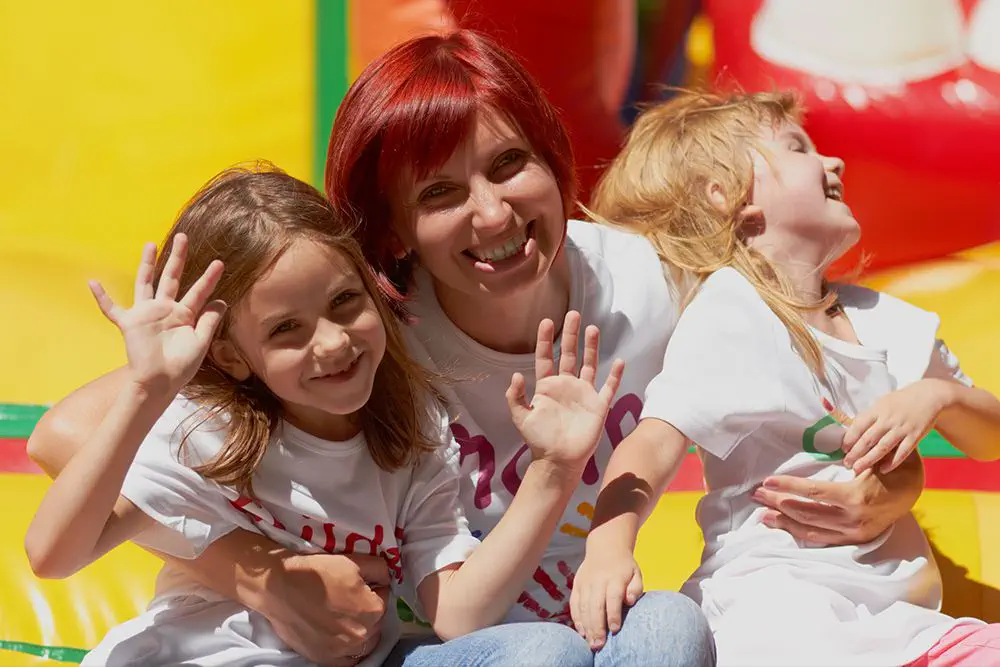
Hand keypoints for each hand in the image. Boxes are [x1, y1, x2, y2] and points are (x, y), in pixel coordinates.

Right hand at [90, 234, 224, 395]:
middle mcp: (165, 310)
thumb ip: (209, 320)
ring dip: (147, 264)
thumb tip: (221, 300)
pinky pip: (112, 309)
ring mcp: (146, 314)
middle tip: (183, 237)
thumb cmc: (182, 366)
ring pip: (146, 283)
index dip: (208, 278)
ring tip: (150, 243)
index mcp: (184, 315)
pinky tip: (92, 282)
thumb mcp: (201, 341)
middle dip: (178, 257)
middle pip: (172, 278)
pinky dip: (101, 297)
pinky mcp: (129, 323)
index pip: (198, 292)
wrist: (160, 382)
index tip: (220, 263)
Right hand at [263, 553, 390, 665]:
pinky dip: (347, 650)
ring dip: (359, 628)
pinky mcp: (325, 658)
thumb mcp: (354, 561)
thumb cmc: (318, 572)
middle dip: (368, 608)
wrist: (281, 587)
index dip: (374, 587)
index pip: (385, 597)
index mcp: (373, 610)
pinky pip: (346, 659)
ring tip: (344, 616)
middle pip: (375, 620)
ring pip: (362, 640)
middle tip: (350, 598)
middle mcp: (362, 634)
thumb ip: (379, 569)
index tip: (361, 583)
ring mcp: (343, 649)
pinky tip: (341, 637)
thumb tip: (386, 577)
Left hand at [506, 310, 624, 469]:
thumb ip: (515, 397)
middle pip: (570, 354)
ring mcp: (584, 394)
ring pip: (589, 365)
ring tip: (593, 328)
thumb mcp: (521, 418)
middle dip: (571, 335)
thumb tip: (516, 375)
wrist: (559, 460)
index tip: (546, 321)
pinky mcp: (599, 406)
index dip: (546, 340)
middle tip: (573, 314)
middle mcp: (566, 385)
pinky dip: (614, 375)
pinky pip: (609, 387)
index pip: (546, 358)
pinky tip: (619, 360)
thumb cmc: (539, 440)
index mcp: (547, 386)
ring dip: (591, 347)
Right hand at [570, 548, 643, 648]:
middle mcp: (598, 580)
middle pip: (596, 605)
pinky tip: (582, 632)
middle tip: (599, 644)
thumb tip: (629, 600)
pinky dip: (577, 618)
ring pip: (584, 607)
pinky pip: (574, 604)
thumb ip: (636, 588)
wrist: (605, 547)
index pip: (613, 597)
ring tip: (591, 643)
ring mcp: (585, 583)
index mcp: (615, 578)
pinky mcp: (577, 585)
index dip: (613, 614)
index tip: (615, 629)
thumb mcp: (636, 573)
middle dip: (597, 626)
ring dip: (587, 626)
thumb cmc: (624, 566)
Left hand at [752, 457, 920, 545]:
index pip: (814, 492)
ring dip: (783, 521)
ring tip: (762, 514)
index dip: (788, 486)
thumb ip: (852, 450)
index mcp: (856, 497)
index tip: (767, 481)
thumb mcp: (874, 455)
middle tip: (756, 495)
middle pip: (806, 512)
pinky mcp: (851, 539)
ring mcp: (852, 532)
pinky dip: (799, 532)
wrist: (912, 492)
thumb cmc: (890, 467)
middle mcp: (853, 519)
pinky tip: (783, 526)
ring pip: (810, 528)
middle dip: (778, 503)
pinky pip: (820, 538)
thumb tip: (827, 435)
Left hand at [842, 380, 950, 472]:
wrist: (928, 396)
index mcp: (877, 410)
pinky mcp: (915, 436)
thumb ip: (869, 417)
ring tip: (858, 469)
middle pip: (868, 439)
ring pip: (882, 448)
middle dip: (855, 453)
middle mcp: (888, 420)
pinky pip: (902, 452)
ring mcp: (902, 428)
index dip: (849, 439)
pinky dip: (892, 462)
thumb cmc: (900, 401)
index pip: (858, 426)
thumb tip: (851, 431)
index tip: (842, 450)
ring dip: (868, 460)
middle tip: (847, 464)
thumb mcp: (881, 404)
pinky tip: (883, 470)